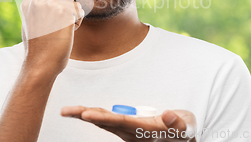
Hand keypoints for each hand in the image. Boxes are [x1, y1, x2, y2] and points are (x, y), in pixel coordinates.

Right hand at [20, 0, 83, 75]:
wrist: (39, 65)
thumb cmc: (39, 50)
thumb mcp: (33, 25)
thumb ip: (39, 10)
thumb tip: (46, 3)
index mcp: (29, 3)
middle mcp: (37, 1)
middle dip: (67, 13)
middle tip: (55, 31)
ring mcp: (49, 5)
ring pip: (73, 5)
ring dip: (72, 19)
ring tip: (59, 32)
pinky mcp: (62, 11)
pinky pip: (78, 12)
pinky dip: (76, 23)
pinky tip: (65, 33)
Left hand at [61, 106, 196, 141]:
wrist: (182, 139)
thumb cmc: (182, 132)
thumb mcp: (185, 128)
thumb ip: (177, 124)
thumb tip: (167, 114)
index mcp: (142, 131)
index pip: (118, 122)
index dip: (102, 118)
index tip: (85, 114)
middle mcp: (130, 132)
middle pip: (104, 122)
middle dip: (84, 115)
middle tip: (66, 111)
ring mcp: (127, 131)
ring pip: (103, 121)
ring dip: (85, 114)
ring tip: (67, 111)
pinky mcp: (127, 127)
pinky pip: (107, 120)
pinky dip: (94, 115)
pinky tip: (82, 112)